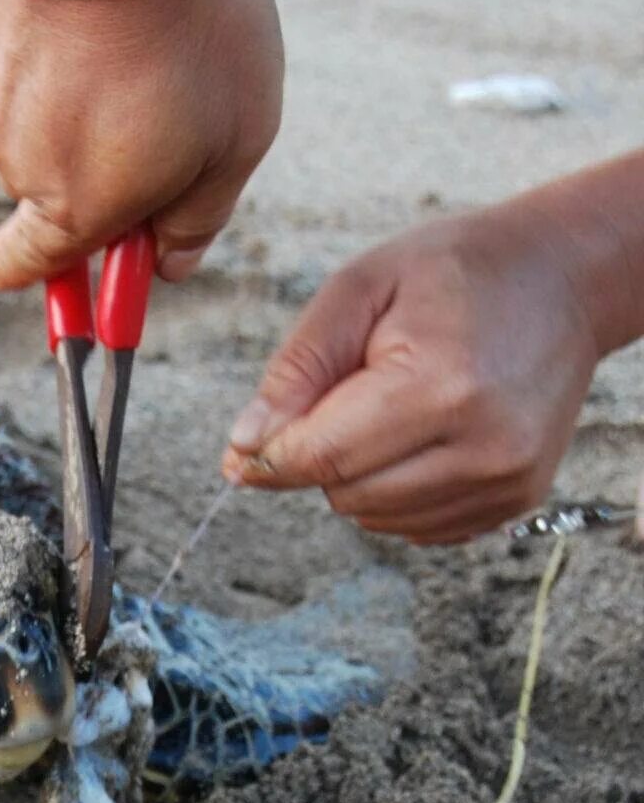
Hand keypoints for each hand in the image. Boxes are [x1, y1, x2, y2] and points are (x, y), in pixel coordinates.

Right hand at [0, 0, 282, 290]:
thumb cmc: (192, 36)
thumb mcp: (235, 142)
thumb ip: (199, 219)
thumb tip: (170, 265)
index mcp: (73, 210)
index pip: (23, 273)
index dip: (59, 287)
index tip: (92, 282)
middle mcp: (19, 165)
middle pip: (52, 200)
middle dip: (102, 184)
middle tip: (170, 136)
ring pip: (44, 132)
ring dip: (86, 117)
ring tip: (148, 61)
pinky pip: (33, 76)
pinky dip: (68, 66)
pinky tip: (115, 27)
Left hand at [221, 208, 602, 543]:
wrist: (560, 279)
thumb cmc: (450, 275)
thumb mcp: (358, 291)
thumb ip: (295, 372)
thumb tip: (242, 449)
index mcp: (440, 388)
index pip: (321, 458)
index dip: (268, 457)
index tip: (245, 446)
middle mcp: (485, 447)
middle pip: (344, 494)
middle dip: (319, 456)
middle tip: (349, 394)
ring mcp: (508, 481)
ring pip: (375, 518)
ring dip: (356, 476)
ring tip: (390, 408)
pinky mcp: (516, 500)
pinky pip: (414, 527)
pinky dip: (394, 493)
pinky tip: (417, 437)